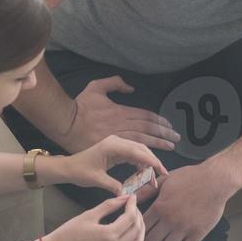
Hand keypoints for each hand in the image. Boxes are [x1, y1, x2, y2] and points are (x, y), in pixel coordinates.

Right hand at [44, 195, 145, 240]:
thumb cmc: (70, 231)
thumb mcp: (89, 214)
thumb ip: (109, 205)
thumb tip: (124, 197)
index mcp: (108, 235)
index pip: (130, 217)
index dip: (133, 205)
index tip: (131, 197)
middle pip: (137, 229)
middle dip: (138, 215)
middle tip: (132, 206)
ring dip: (139, 229)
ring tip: (134, 218)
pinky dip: (134, 240)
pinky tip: (128, 231)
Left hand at [56, 136, 167, 205]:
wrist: (68, 167)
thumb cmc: (79, 171)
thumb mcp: (97, 180)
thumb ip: (113, 186)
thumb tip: (127, 195)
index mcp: (113, 145)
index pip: (138, 152)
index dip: (151, 161)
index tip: (161, 171)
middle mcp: (117, 141)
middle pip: (141, 149)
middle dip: (153, 162)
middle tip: (162, 175)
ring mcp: (117, 144)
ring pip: (139, 152)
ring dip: (147, 164)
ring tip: (153, 179)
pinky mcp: (116, 150)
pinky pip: (132, 155)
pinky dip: (139, 164)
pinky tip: (142, 175)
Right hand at [65, 76, 179, 152]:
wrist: (64, 124)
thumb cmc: (80, 106)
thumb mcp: (96, 87)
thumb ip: (114, 83)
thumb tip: (131, 88)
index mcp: (119, 111)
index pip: (145, 116)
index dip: (159, 121)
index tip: (169, 125)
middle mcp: (120, 124)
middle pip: (147, 129)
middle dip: (163, 133)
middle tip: (176, 138)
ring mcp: (115, 137)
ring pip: (141, 141)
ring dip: (157, 144)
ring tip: (170, 147)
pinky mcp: (109, 149)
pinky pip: (129, 152)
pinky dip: (141, 154)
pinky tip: (151, 158)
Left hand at [139, 163, 235, 240]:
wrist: (215, 181)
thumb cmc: (190, 177)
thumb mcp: (166, 180)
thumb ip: (148, 190)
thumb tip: (132, 196)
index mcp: (159, 207)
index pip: (143, 227)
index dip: (137, 236)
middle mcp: (169, 220)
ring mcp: (183, 229)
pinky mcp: (197, 234)